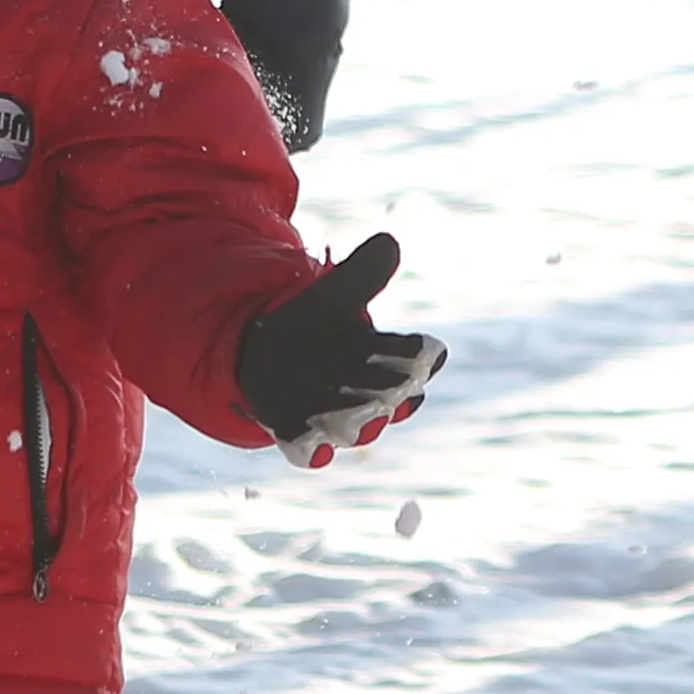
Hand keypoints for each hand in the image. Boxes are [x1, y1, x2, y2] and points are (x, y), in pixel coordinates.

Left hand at [238, 234, 445, 461]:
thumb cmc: (316, 323)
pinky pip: (311, 447)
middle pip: (392, 398)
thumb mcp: (336, 294)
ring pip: (358, 427)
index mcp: (387, 357)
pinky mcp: (298, 430)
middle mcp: (370, 392)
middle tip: (398, 389)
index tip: (424, 352)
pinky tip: (316, 448)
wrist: (268, 351)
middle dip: (392, 394)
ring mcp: (335, 415)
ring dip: (360, 424)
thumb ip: (363, 274)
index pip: (419, 359)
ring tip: (359, 420)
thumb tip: (388, 243)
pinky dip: (314, 450)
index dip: (422, 358)